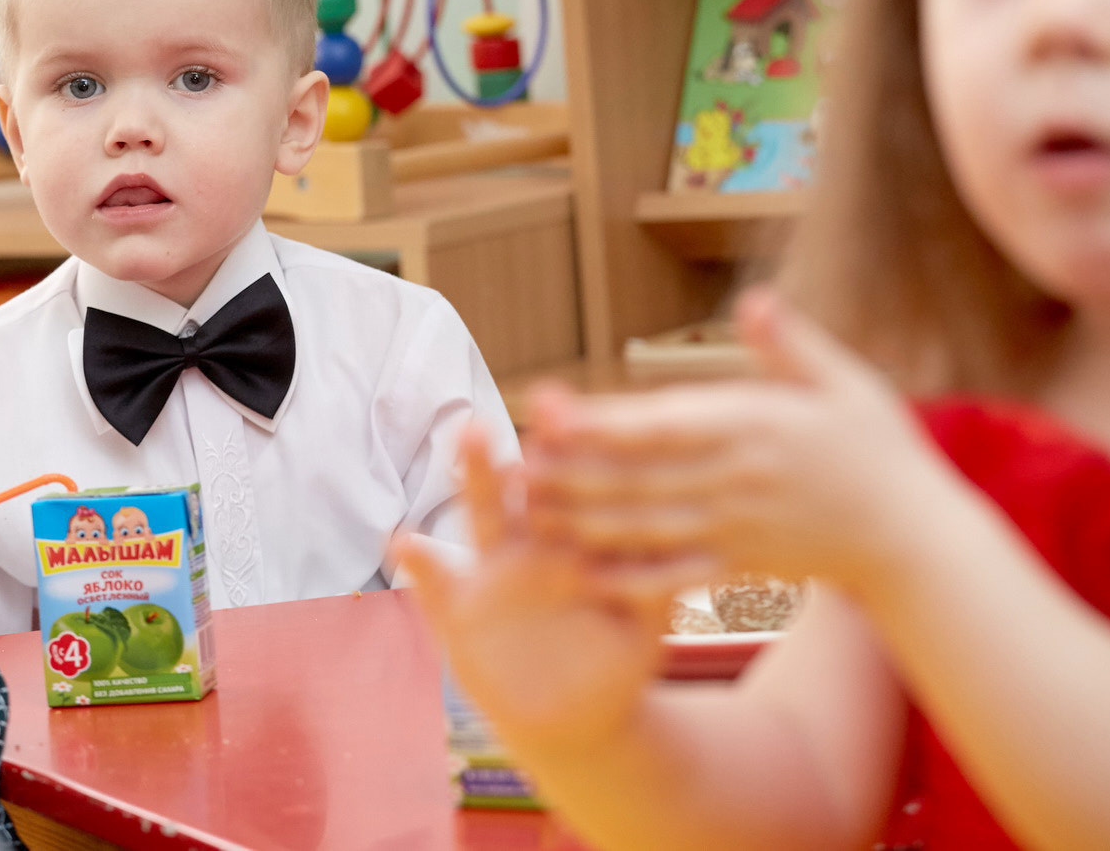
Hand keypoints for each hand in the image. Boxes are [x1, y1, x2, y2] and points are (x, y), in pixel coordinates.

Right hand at [400, 424, 683, 757]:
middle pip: (522, 483)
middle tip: (511, 396)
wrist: (578, 714)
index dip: (564, 441)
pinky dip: (422, 566)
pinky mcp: (459, 611)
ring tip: (470, 434)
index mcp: (578, 534)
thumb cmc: (618, 654)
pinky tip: (404, 541)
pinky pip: (436, 587)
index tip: (560, 402)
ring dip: (476, 476)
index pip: (569, 479)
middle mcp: (531, 541)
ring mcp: (492, 572)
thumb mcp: (646, 617)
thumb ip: (660, 584)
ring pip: (483, 516)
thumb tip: (705, 553)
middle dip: (523, 439)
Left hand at [528, 289, 961, 599]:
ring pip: (644, 527)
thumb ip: (792, 346)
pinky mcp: (739, 567)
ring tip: (528, 508)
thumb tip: (757, 300)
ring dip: (582, 518)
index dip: (601, 420)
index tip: (547, 409)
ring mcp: (734, 529)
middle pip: (638, 477)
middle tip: (510, 462)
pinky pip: (673, 575)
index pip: (663, 423)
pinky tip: (581, 571)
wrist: (914, 538)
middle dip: (571, 472)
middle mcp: (736, 481)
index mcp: (753, 427)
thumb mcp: (847, 384)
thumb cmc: (879, 449)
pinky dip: (625, 576)